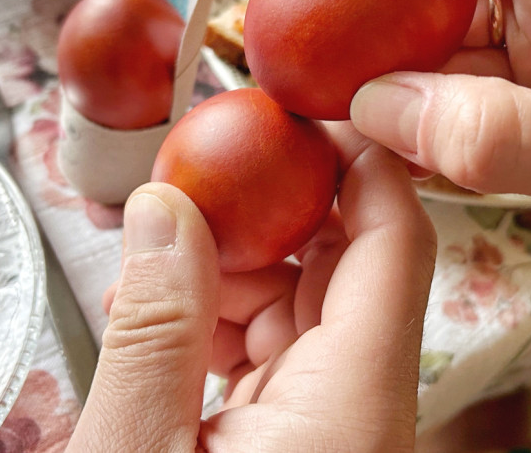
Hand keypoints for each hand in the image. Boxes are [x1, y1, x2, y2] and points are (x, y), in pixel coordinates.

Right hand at [69, 127, 436, 451]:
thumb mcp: (135, 449)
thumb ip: (155, 329)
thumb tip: (164, 209)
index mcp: (355, 405)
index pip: (395, 244)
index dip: (361, 160)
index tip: (309, 111)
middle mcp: (363, 411)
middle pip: (347, 268)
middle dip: (272, 210)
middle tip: (204, 169)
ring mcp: (335, 428)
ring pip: (304, 311)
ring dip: (231, 272)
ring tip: (151, 259)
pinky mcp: (299, 445)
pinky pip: (276, 358)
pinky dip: (221, 326)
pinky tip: (160, 319)